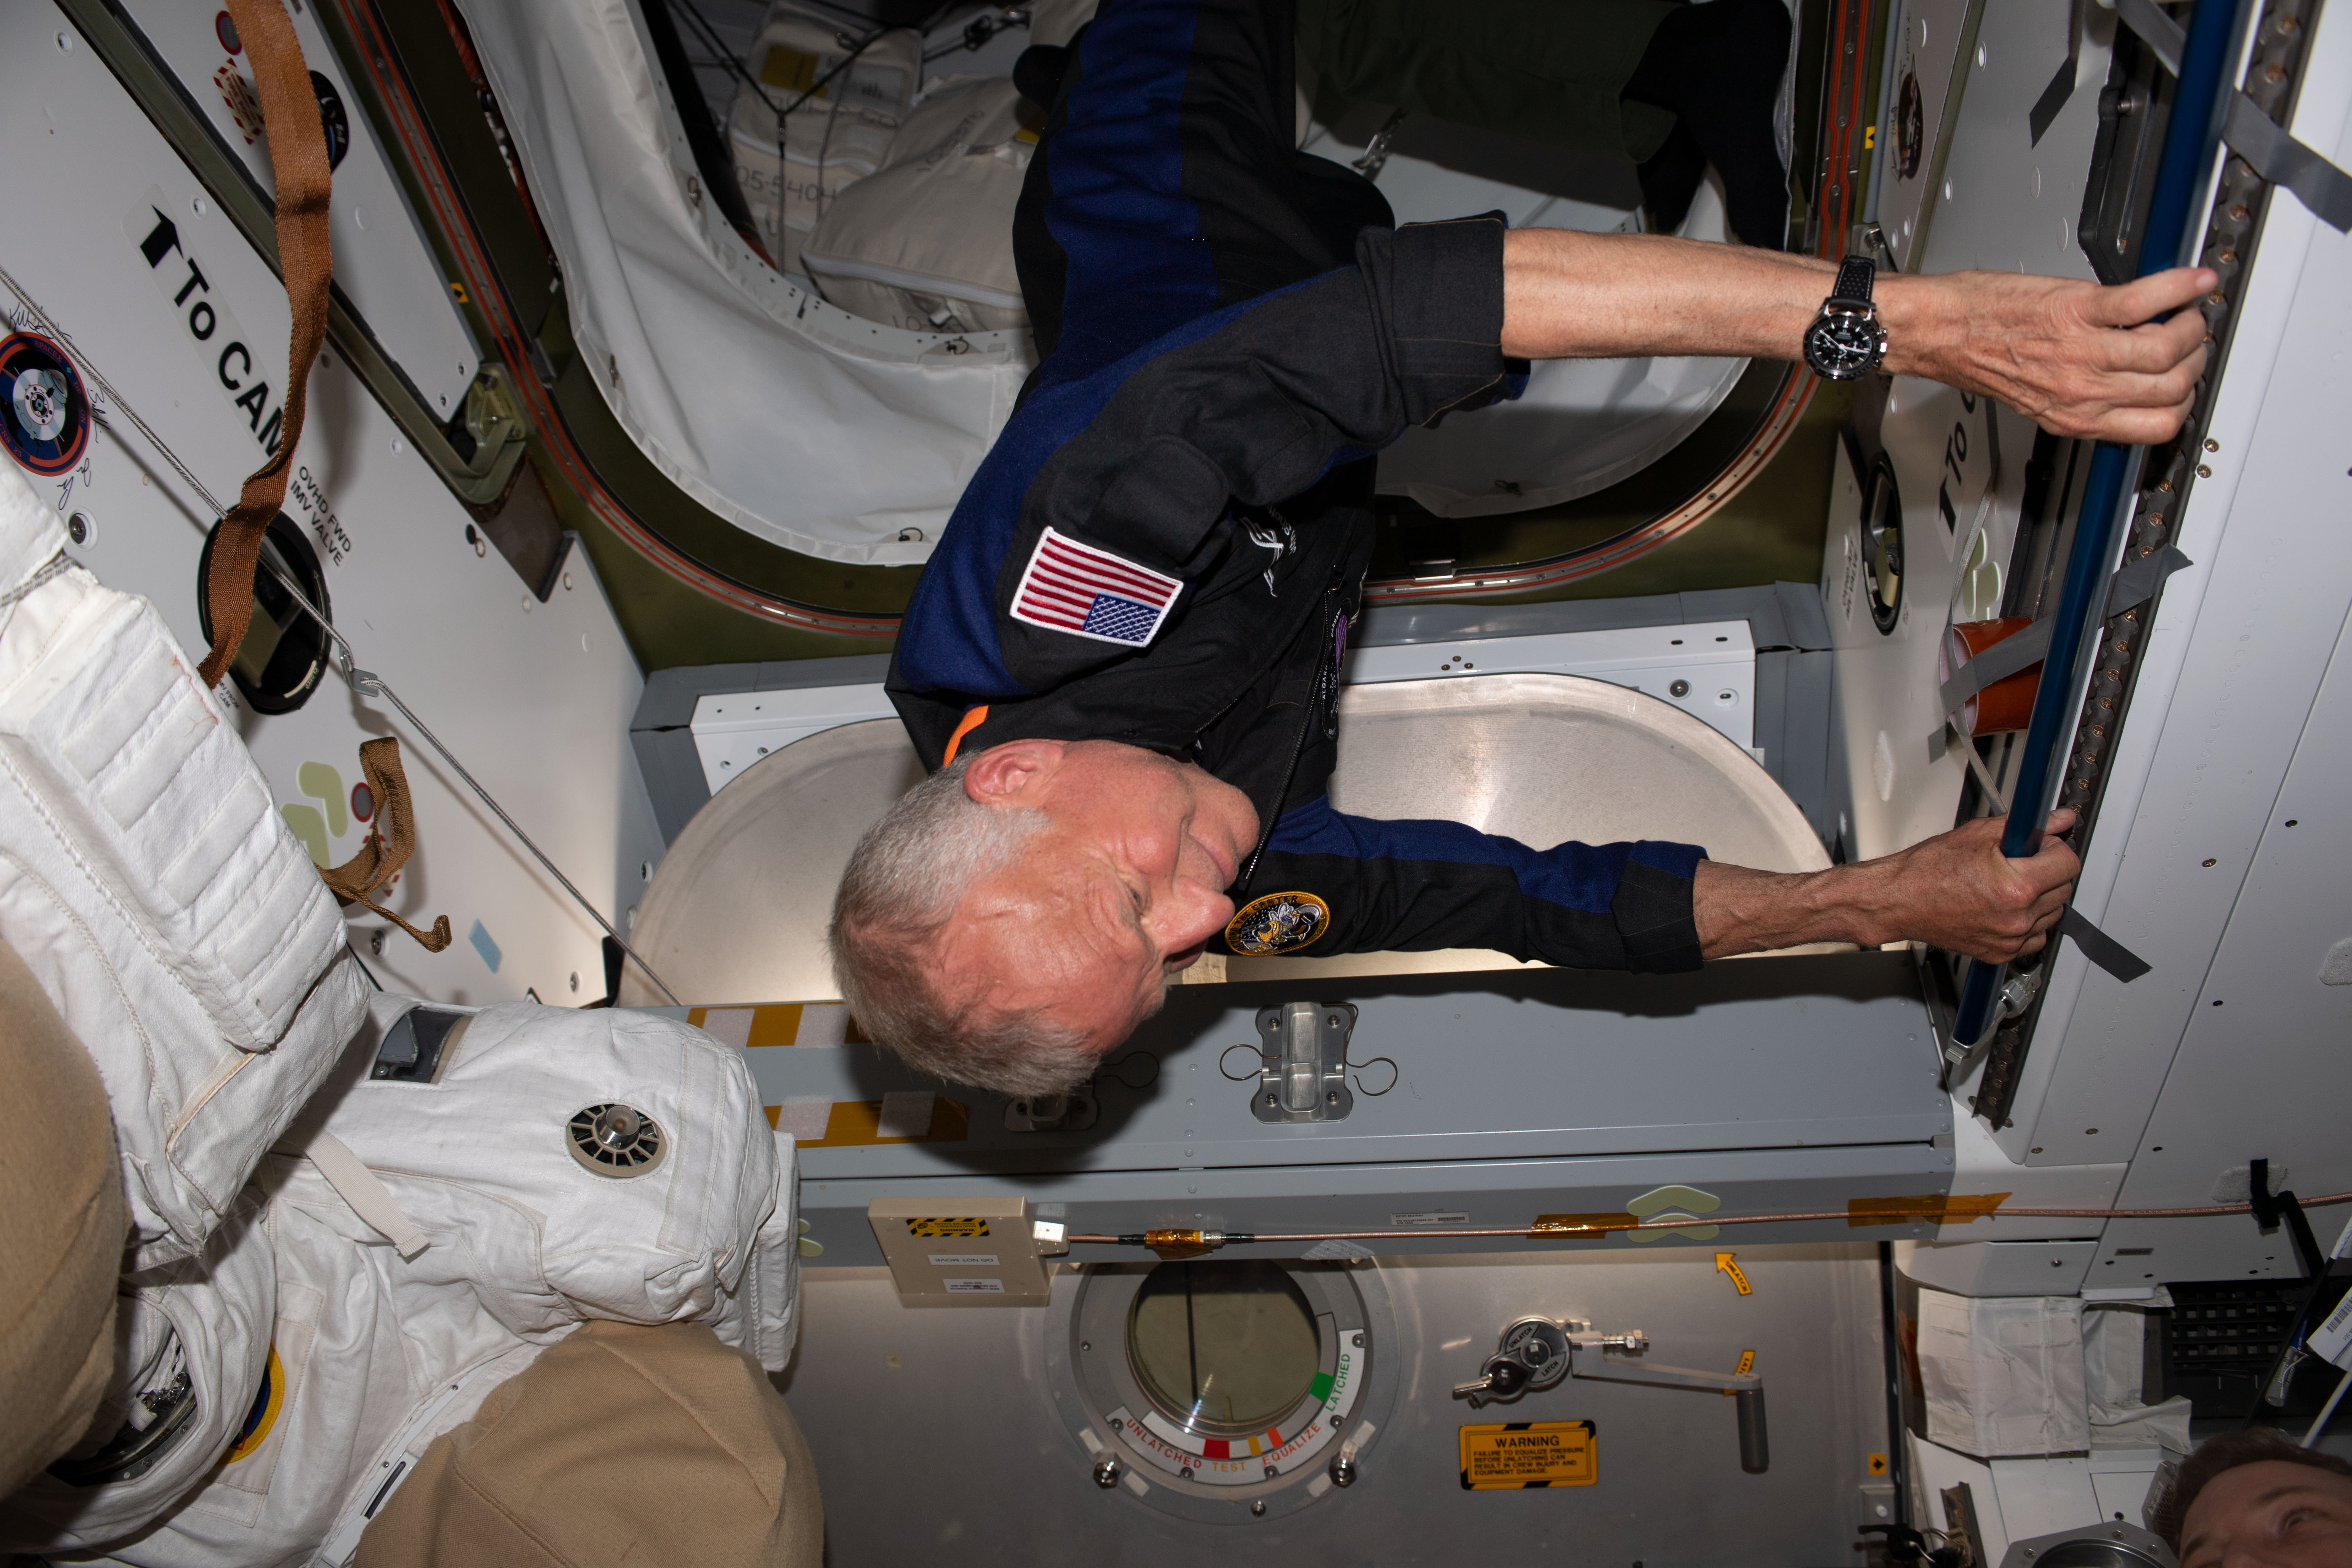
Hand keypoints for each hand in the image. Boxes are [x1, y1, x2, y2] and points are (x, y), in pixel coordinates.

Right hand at [1694, 810, 2079, 962]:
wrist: (1897, 901)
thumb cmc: (1926, 870)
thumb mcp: (1978, 835)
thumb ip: (2026, 828)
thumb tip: (2059, 820)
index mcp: (2016, 886)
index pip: (2069, 862)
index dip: (2055, 847)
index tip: (2041, 844)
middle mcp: (2017, 917)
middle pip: (2064, 888)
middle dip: (2048, 869)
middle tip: (2020, 859)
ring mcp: (2011, 939)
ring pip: (2052, 913)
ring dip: (2041, 896)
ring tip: (2009, 883)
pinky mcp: (2002, 953)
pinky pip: (2035, 936)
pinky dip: (2028, 921)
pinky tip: (2004, 905)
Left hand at [1882, 268, 2215, 442]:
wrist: (1944, 331)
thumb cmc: (1980, 358)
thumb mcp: (2037, 399)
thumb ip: (2083, 400)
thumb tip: (2124, 388)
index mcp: (2075, 417)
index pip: (2159, 426)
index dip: (2183, 401)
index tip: (2184, 376)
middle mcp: (2083, 391)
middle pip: (2172, 387)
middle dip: (2193, 359)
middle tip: (2189, 337)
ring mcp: (2084, 351)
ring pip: (2167, 349)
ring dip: (2190, 325)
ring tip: (2185, 311)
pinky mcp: (2080, 310)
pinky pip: (2147, 300)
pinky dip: (2180, 287)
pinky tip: (2193, 280)